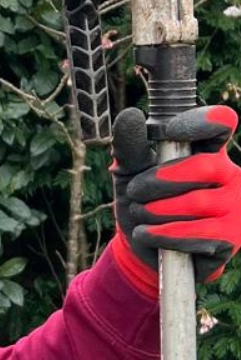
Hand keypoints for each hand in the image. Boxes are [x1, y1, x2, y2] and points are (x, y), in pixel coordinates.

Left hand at [110, 105, 240, 297]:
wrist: (143, 245)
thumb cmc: (140, 199)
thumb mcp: (129, 171)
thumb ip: (130, 145)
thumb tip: (131, 114)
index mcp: (206, 149)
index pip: (220, 122)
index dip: (201, 122)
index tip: (170, 131)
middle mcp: (228, 172)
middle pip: (203, 167)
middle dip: (159, 181)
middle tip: (135, 192)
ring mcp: (235, 205)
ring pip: (197, 202)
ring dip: (155, 210)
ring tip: (140, 213)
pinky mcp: (233, 236)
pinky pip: (199, 233)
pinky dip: (164, 234)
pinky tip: (145, 233)